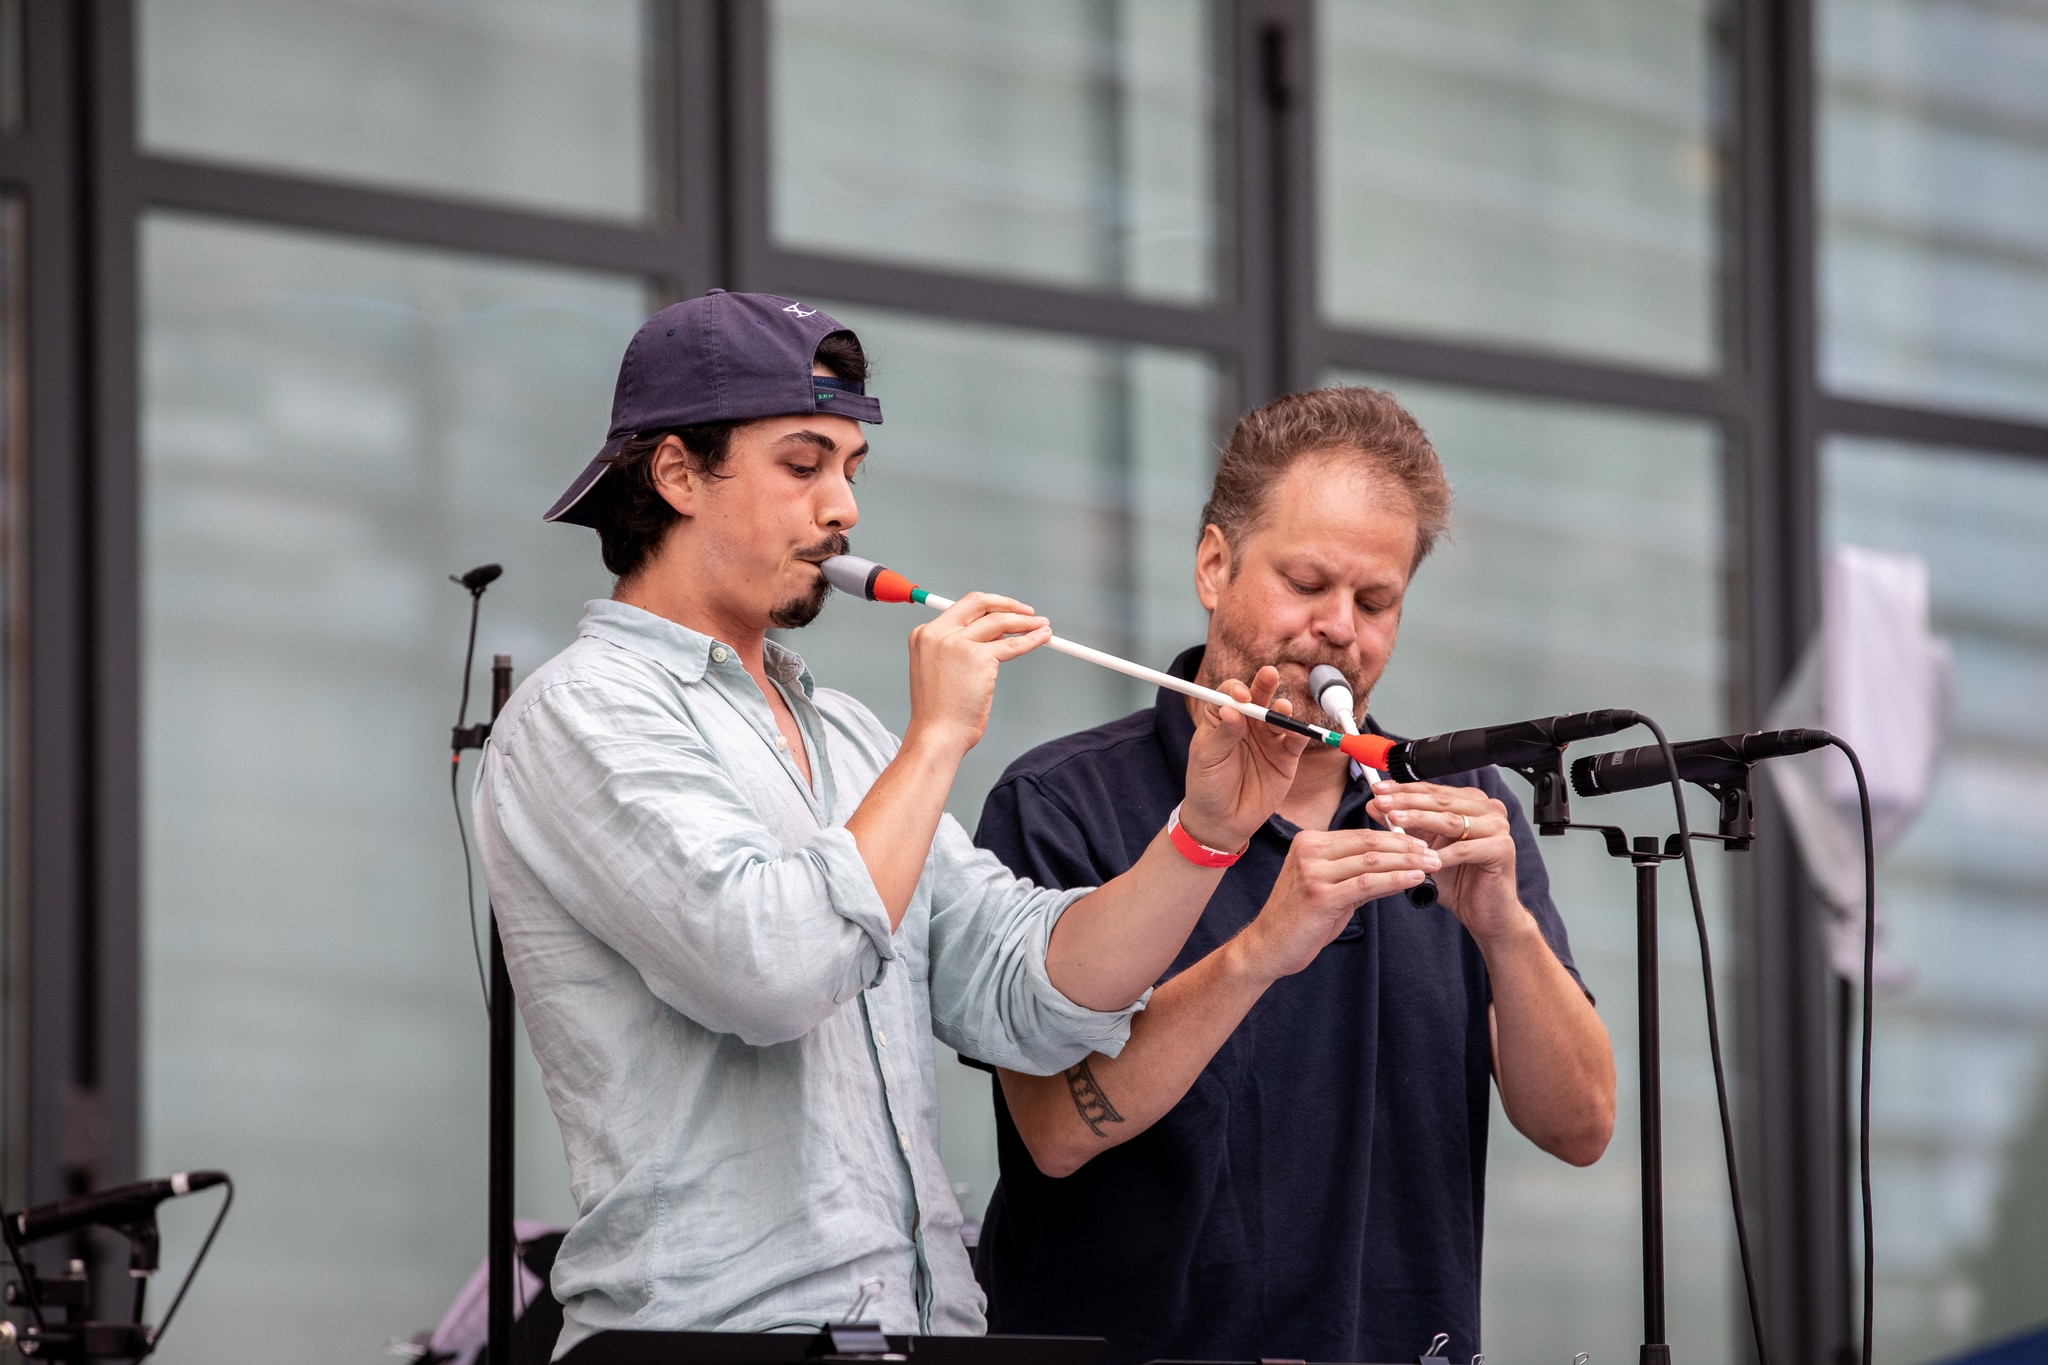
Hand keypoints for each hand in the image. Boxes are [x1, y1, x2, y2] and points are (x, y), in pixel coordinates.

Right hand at [902, 592, 1049, 757]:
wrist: (937, 734)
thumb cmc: (940, 712)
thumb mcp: (941, 669)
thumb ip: (959, 647)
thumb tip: (994, 634)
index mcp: (925, 634)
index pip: (963, 607)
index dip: (990, 605)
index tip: (1006, 610)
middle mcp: (938, 633)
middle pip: (981, 604)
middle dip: (1009, 604)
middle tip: (1028, 613)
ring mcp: (957, 644)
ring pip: (1000, 621)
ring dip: (1026, 622)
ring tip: (1042, 625)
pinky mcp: (978, 657)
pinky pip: (1012, 644)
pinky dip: (1031, 639)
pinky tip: (1042, 637)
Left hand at [1179, 667, 1308, 850]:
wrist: (1222, 821)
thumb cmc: (1207, 786)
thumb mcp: (1207, 758)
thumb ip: (1222, 734)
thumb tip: (1232, 710)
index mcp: (1222, 718)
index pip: (1230, 694)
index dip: (1236, 689)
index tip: (1240, 696)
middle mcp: (1247, 724)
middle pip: (1258, 697)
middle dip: (1264, 685)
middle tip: (1269, 675)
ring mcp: (1268, 740)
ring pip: (1278, 717)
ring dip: (1281, 709)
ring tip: (1280, 709)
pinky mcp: (1286, 758)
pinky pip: (1295, 741)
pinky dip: (1299, 733)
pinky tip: (1296, 731)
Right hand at [1233, 828, 1439, 979]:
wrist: (1267, 947)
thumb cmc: (1300, 921)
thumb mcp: (1331, 890)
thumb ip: (1360, 875)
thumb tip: (1399, 866)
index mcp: (1309, 842)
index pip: (1361, 835)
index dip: (1396, 838)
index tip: (1423, 844)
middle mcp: (1309, 851)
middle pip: (1368, 843)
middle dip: (1407, 847)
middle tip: (1435, 853)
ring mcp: (1312, 871)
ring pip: (1371, 860)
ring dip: (1407, 862)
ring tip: (1432, 865)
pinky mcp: (1319, 894)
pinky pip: (1366, 883)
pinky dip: (1395, 879)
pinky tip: (1415, 879)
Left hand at [1367, 781, 1524, 942]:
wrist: (1485, 913)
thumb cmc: (1457, 881)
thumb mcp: (1424, 848)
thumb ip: (1405, 825)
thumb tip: (1375, 805)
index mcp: (1471, 803)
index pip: (1433, 791)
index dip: (1404, 789)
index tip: (1378, 790)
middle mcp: (1488, 810)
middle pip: (1441, 801)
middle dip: (1407, 801)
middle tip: (1382, 801)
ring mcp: (1499, 827)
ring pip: (1452, 821)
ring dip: (1420, 819)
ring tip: (1395, 819)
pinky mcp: (1503, 849)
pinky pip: (1466, 849)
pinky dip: (1442, 853)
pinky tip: (1423, 856)